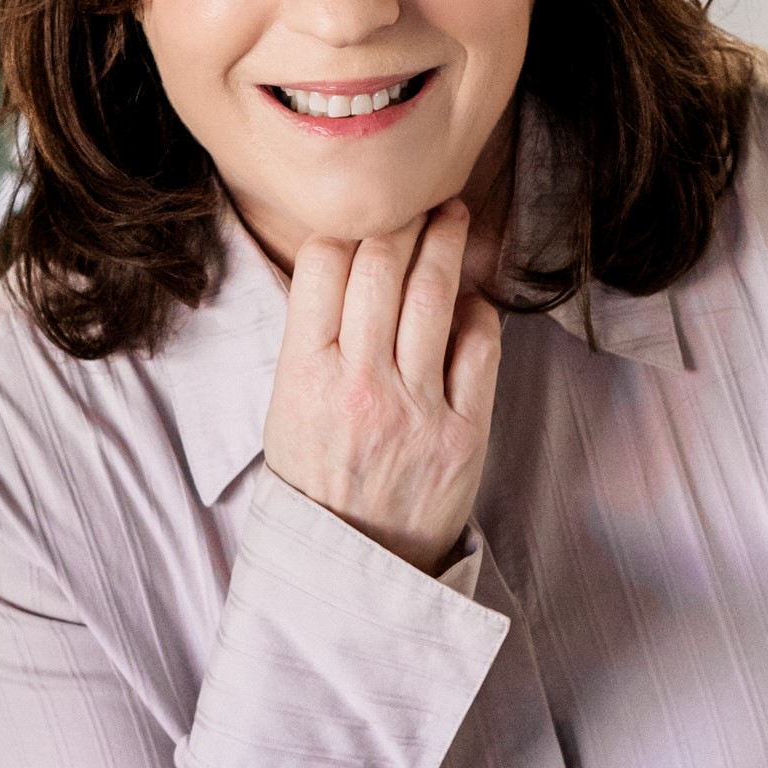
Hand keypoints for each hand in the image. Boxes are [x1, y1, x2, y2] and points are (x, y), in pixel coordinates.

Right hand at [261, 198, 502, 575]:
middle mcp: (358, 384)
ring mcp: (415, 408)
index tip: (366, 213)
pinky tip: (469, 300)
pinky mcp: (464, 433)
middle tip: (419, 196)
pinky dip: (477, 309)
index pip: (323, 262)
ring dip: (447, 240)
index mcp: (303, 374)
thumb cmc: (317, 479)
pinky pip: (480, 343)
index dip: (348, 225)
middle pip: (384, 263)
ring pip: (435, 292)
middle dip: (405, 216)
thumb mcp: (288, 405)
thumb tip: (352, 256)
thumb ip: (315, 335)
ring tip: (454, 216)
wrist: (351, 570)